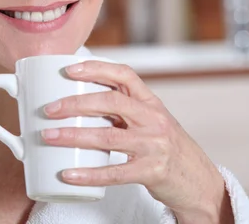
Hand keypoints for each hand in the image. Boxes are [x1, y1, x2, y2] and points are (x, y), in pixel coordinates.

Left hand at [41, 61, 233, 223]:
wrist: (198, 180)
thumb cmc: (167, 148)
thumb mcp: (151, 121)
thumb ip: (124, 111)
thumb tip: (79, 103)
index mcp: (151, 102)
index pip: (124, 74)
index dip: (96, 68)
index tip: (69, 71)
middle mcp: (154, 120)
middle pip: (111, 102)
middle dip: (76, 103)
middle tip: (50, 110)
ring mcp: (154, 146)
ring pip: (108, 137)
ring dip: (74, 136)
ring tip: (49, 137)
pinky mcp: (151, 172)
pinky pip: (114, 173)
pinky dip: (89, 174)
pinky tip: (69, 174)